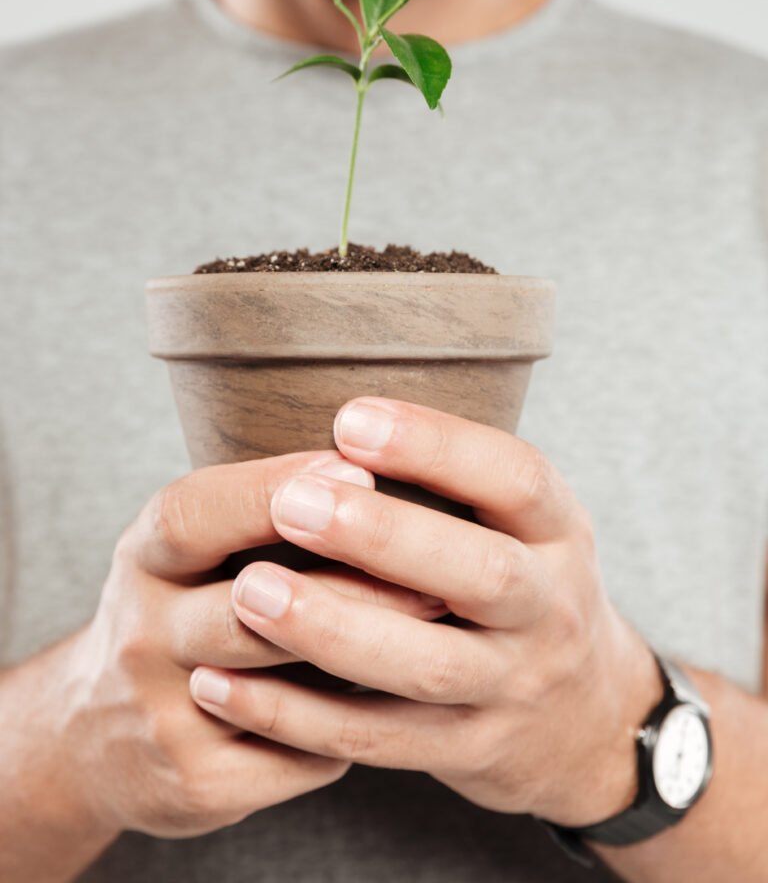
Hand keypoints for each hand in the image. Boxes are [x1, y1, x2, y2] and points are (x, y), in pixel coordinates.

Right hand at [59, 449, 448, 839]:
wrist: (101, 731)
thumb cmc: (182, 606)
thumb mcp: (191, 547)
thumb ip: (260, 513)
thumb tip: (382, 462)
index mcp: (145, 558)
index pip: (194, 515)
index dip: (270, 491)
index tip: (356, 471)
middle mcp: (142, 633)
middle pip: (246, 605)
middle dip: (350, 584)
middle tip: (437, 569)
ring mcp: (162, 715)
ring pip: (275, 685)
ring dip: (363, 652)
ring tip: (440, 621)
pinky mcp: (194, 784)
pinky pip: (296, 757)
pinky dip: (350, 728)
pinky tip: (398, 703)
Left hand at [190, 398, 662, 826]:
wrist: (581, 717)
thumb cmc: (518, 584)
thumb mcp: (522, 524)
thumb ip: (456, 481)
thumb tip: (335, 419)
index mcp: (560, 532)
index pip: (517, 479)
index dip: (438, 447)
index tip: (349, 420)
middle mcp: (550, 609)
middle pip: (484, 575)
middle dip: (385, 538)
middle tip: (291, 504)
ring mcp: (513, 688)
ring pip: (427, 666)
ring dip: (332, 629)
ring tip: (246, 592)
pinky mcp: (467, 749)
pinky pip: (377, 739)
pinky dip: (297, 716)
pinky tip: (223, 685)